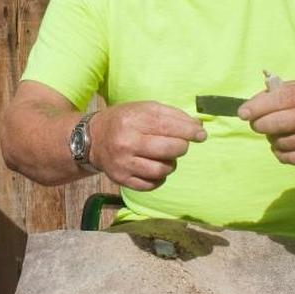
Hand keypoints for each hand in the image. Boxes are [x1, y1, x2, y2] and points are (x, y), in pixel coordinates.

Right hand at [89, 101, 206, 190]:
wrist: (93, 139)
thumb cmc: (124, 121)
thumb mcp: (144, 108)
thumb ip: (171, 115)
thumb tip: (198, 127)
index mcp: (132, 121)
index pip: (168, 127)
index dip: (189, 132)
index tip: (201, 135)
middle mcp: (126, 143)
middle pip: (168, 150)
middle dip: (181, 147)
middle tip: (180, 145)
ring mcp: (123, 163)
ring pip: (162, 170)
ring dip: (171, 164)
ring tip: (166, 157)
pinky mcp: (122, 179)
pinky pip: (151, 184)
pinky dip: (160, 178)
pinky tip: (156, 168)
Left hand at [238, 80, 294, 165]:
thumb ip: (276, 93)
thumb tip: (250, 107)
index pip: (279, 100)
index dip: (257, 107)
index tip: (243, 113)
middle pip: (278, 124)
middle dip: (260, 124)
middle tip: (256, 124)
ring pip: (281, 143)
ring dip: (272, 138)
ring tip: (277, 132)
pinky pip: (289, 158)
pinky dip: (280, 153)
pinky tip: (284, 144)